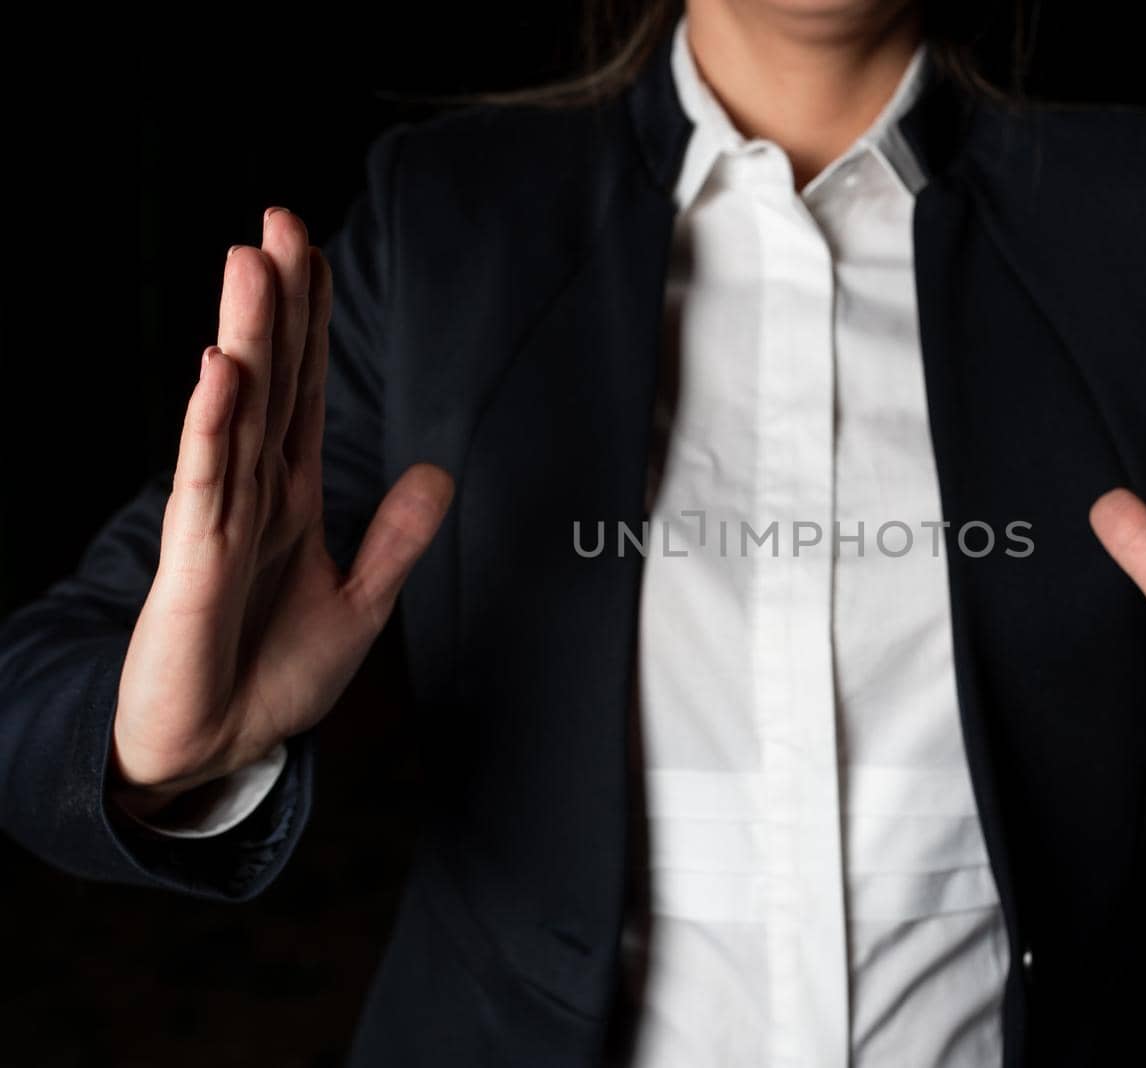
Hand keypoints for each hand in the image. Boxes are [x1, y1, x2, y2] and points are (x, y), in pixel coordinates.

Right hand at [111, 207, 453, 818]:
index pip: (303, 392)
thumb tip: (439, 469)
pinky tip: (221, 371)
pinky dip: (215, 428)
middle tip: (279, 220)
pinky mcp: (195, 565)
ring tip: (249, 264)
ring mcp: (219, 523)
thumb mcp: (360, 602)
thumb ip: (397, 537)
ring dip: (246, 340)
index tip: (310, 253)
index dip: (309, 325)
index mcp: (289, 497)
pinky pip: (207, 486)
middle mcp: (252, 495)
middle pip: (270, 382)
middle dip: (276, 304)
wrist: (218, 751)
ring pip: (238, 415)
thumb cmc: (273, 677)